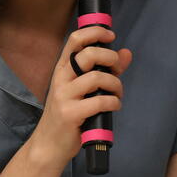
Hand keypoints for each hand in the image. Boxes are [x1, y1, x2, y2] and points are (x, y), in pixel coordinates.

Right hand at [29, 25, 131, 166]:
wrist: (49, 145)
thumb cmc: (69, 114)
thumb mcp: (83, 90)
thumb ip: (106, 70)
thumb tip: (126, 53)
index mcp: (62, 69)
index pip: (75, 40)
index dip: (95, 32)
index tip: (110, 35)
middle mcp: (60, 79)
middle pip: (88, 54)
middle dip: (110, 58)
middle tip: (117, 70)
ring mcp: (64, 96)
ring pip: (97, 78)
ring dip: (115, 84)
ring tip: (117, 94)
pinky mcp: (70, 114)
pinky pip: (100, 101)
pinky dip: (114, 102)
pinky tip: (113, 106)